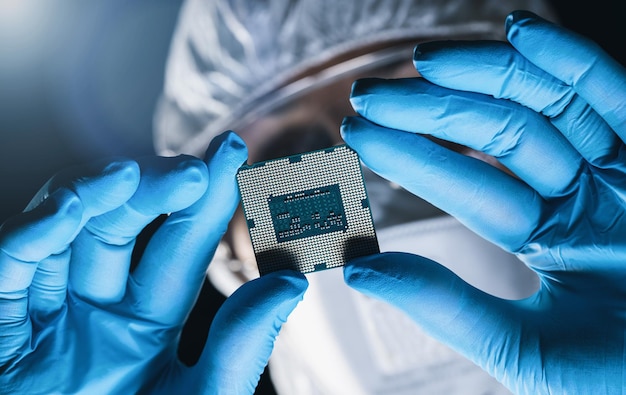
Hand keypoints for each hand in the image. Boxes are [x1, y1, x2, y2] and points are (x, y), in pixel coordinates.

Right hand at [0, 131, 306, 393]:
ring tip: (130, 177)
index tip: (233, 153)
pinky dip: (33, 236)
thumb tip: (290, 284)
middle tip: (198, 166)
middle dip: (158, 186)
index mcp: (148, 324)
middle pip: (124, 225)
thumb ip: (240, 349)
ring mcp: (46, 315)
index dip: (206, 199)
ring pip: (66, 231)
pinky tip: (67, 212)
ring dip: (96, 195)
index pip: (180, 245)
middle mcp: (97, 309)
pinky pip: (11, 270)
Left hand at [341, 10, 625, 393]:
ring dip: (485, 73)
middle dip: (433, 108)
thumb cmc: (622, 379)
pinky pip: (614, 97)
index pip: (465, 186)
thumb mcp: (525, 350)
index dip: (412, 157)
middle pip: (497, 134)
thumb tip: (357, 270)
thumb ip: (449, 308)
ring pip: (545, 104)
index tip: (357, 133)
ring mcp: (618, 171)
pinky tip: (519, 30)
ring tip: (424, 59)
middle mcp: (576, 195)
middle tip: (370, 92)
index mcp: (543, 237)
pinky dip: (571, 62)